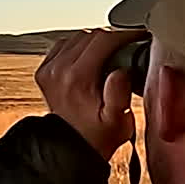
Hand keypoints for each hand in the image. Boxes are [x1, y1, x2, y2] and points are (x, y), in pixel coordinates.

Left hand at [35, 29, 144, 160]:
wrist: (72, 148)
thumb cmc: (99, 136)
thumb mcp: (118, 121)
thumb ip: (120, 94)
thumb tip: (121, 71)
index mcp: (77, 77)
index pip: (103, 40)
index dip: (125, 35)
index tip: (139, 37)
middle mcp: (58, 70)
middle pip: (90, 35)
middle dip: (113, 38)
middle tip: (129, 47)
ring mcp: (48, 69)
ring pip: (77, 38)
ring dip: (97, 41)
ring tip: (113, 53)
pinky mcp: (44, 71)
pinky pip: (64, 46)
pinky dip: (80, 46)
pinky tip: (93, 57)